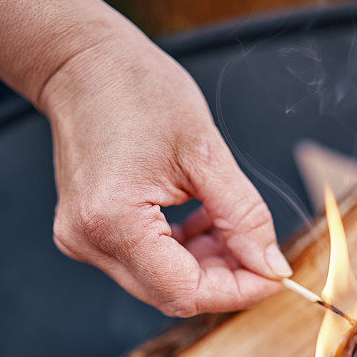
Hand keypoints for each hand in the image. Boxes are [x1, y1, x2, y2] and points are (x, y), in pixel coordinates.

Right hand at [41, 30, 290, 316]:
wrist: (82, 63)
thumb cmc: (137, 90)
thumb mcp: (207, 153)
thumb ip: (244, 217)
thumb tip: (271, 265)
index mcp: (114, 220)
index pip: (186, 291)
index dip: (238, 290)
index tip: (274, 274)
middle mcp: (90, 241)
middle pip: (174, 293)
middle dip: (226, 278)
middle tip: (259, 249)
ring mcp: (85, 240)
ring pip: (163, 281)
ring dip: (207, 263)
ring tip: (227, 222)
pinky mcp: (89, 234)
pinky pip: (147, 262)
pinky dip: (184, 250)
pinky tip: (202, 220)